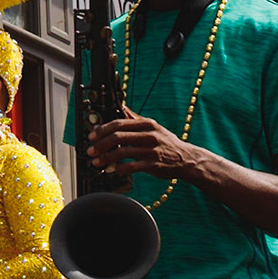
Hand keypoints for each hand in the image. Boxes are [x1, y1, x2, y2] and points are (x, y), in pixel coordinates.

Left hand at [88, 113, 202, 180]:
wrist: (186, 159)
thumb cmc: (166, 143)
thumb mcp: (153, 127)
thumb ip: (136, 119)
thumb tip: (121, 107)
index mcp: (146, 124)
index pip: (119, 123)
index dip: (102, 129)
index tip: (91, 136)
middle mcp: (149, 135)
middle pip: (118, 137)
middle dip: (101, 144)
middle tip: (90, 151)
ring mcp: (152, 150)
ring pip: (122, 151)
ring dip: (106, 158)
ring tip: (96, 162)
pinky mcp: (153, 164)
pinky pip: (133, 166)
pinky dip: (120, 169)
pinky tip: (114, 171)